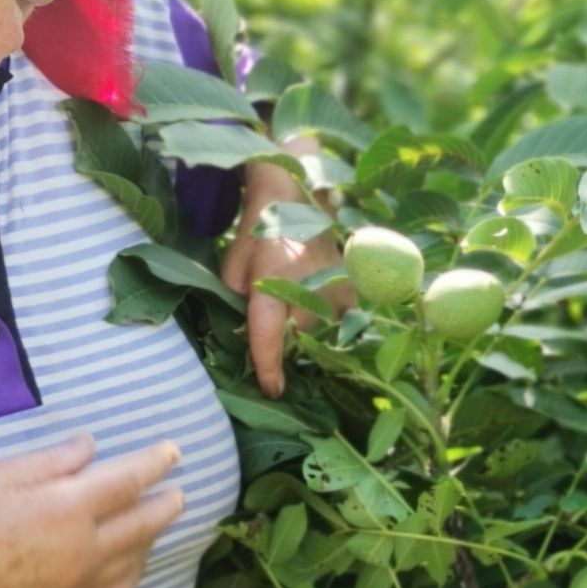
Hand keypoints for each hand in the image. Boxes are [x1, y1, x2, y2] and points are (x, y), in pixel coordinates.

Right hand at [0, 434, 185, 587]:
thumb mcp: (3, 474)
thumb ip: (54, 461)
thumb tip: (91, 447)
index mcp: (69, 508)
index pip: (128, 481)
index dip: (154, 463)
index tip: (173, 452)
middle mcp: (84, 549)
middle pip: (142, 523)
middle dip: (165, 504)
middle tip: (179, 492)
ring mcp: (78, 584)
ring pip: (134, 561)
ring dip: (151, 539)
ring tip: (156, 523)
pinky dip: (133, 575)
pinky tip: (133, 565)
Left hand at [219, 152, 354, 396]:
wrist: (297, 197)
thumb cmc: (259, 233)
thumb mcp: (234, 268)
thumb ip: (237, 305)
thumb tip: (248, 338)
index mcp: (274, 283)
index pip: (270, 338)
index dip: (268, 368)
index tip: (272, 390)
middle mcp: (311, 290)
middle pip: (297, 340)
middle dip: (285, 343)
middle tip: (275, 327)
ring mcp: (336, 291)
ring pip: (320, 332)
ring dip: (306, 330)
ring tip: (296, 307)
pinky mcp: (352, 290)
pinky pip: (338, 320)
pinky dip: (325, 319)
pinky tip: (315, 302)